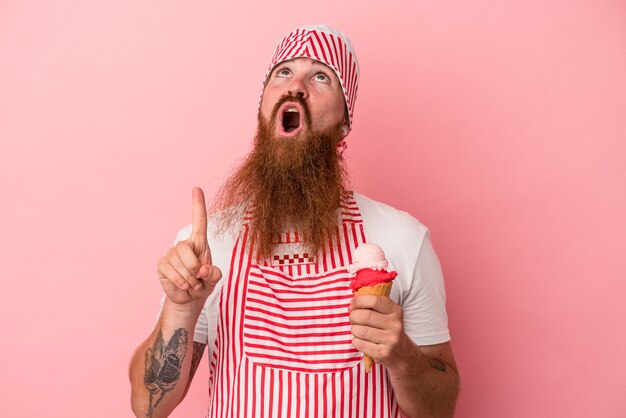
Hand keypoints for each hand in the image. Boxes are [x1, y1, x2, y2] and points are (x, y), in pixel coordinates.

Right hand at [157, 187, 221, 306]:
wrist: (190, 298)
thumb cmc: (203, 283)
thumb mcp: (214, 279)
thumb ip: (214, 274)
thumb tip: (203, 269)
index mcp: (199, 243)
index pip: (199, 221)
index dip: (198, 205)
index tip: (196, 188)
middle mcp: (184, 245)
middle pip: (186, 249)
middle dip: (195, 267)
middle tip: (199, 278)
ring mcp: (171, 254)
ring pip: (179, 263)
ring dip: (189, 278)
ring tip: (192, 283)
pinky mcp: (162, 264)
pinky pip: (170, 271)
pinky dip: (180, 281)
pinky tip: (183, 285)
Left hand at [349, 295, 408, 366]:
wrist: (401, 352)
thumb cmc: (386, 328)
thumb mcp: (386, 313)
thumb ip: (371, 306)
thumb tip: (351, 306)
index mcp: (396, 311)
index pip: (375, 301)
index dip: (359, 301)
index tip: (353, 304)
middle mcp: (395, 325)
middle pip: (365, 316)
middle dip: (353, 316)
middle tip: (353, 318)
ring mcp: (390, 340)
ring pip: (360, 331)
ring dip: (354, 329)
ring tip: (357, 330)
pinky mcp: (383, 353)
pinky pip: (360, 344)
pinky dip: (355, 341)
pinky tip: (360, 340)